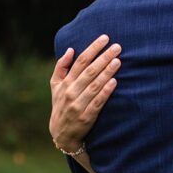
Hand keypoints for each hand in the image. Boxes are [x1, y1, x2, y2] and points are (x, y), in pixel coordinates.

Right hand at [49, 34, 121, 150]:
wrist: (61, 133)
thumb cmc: (60, 105)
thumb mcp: (55, 86)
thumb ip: (61, 67)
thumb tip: (70, 50)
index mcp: (65, 83)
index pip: (80, 61)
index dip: (93, 48)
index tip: (105, 38)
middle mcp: (70, 92)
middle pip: (90, 71)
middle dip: (104, 57)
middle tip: (117, 47)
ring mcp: (78, 105)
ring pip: (95, 85)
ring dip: (107, 72)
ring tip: (118, 61)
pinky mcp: (87, 117)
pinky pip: (98, 102)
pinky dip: (106, 92)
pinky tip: (114, 82)